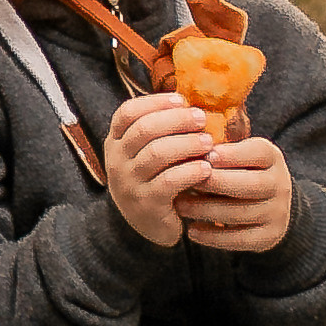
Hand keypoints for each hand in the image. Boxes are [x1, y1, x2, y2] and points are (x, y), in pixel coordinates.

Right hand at [103, 90, 216, 247]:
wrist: (146, 225)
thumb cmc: (155, 179)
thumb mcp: (148, 152)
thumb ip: (161, 130)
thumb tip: (193, 102)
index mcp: (116, 142)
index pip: (128, 112)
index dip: (155, 102)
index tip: (181, 100)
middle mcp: (117, 161)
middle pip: (144, 129)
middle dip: (177, 120)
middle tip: (202, 118)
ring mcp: (128, 183)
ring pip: (157, 154)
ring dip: (187, 144)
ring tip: (209, 143)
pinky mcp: (145, 204)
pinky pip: (169, 182)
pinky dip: (190, 172)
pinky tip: (206, 168)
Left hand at [178, 127, 294, 254]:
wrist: (269, 205)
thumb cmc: (240, 172)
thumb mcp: (238, 154)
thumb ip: (218, 150)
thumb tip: (185, 144)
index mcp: (272, 157)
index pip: (257, 152)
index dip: (231, 154)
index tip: (204, 155)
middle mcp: (280, 184)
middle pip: (249, 184)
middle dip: (213, 183)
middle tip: (182, 181)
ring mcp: (277, 212)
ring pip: (240, 213)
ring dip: (205, 210)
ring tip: (180, 206)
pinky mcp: (269, 236)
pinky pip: (239, 239)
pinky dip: (212, 236)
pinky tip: (191, 231)